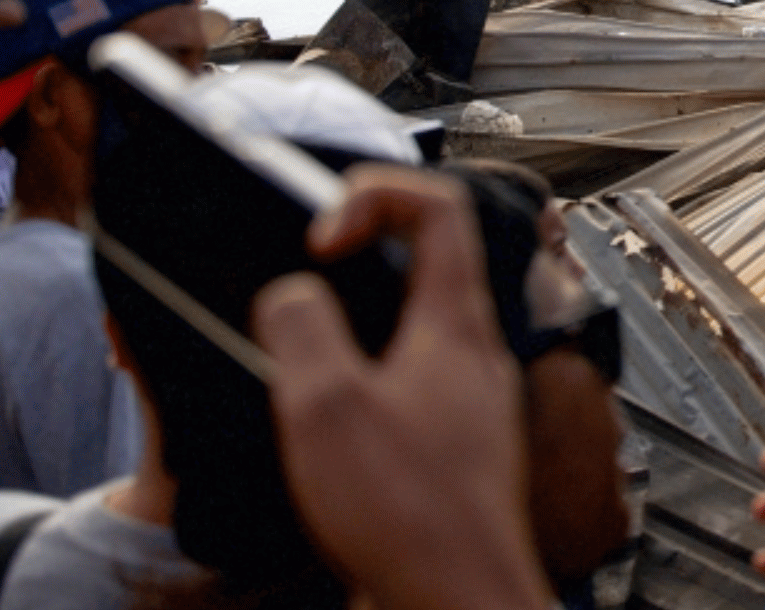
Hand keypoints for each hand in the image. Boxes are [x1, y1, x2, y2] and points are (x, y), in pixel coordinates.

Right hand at [252, 169, 550, 609]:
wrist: (458, 600)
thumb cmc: (411, 515)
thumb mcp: (326, 405)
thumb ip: (300, 328)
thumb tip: (292, 295)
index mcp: (456, 324)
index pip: (439, 208)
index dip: (375, 195)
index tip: (322, 233)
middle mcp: (472, 354)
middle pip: (426, 262)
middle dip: (357, 252)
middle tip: (302, 269)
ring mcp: (465, 400)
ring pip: (412, 326)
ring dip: (354, 320)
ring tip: (298, 344)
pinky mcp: (449, 446)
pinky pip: (406, 384)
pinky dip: (362, 378)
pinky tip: (323, 416)